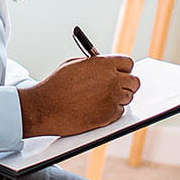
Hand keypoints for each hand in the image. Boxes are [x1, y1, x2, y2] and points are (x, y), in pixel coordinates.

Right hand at [17, 55, 138, 136]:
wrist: (45, 107)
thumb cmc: (56, 85)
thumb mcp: (74, 65)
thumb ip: (94, 64)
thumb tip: (105, 67)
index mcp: (104, 64)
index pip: (128, 63)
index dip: (124, 69)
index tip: (121, 72)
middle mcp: (112, 80)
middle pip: (134, 82)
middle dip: (127, 84)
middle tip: (117, 87)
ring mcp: (112, 99)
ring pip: (128, 98)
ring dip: (118, 98)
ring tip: (100, 99)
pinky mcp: (109, 116)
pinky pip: (120, 112)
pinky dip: (111, 111)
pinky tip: (97, 109)